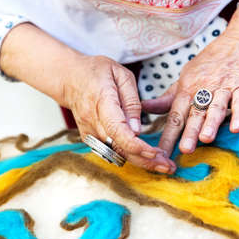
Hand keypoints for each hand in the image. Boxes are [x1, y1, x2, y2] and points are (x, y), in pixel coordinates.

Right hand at [0, 23, 174, 172]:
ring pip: (117, 154)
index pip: (118, 130)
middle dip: (146, 160)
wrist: (69, 78)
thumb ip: (132, 101)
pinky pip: (111, 151)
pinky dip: (130, 156)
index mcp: (102, 101)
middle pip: (120, 148)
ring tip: (163, 165)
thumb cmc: (96, 71)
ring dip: (141, 161)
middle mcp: (93, 121)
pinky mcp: (90, 138)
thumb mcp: (121, 74)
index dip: (136, 145)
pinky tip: (147, 158)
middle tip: (169, 166)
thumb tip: (138, 129)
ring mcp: (89, 132)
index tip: (156, 153)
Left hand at [142, 4, 238, 156]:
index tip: (161, 153)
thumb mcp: (185, 79)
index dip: (168, 135)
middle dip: (189, 132)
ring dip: (211, 123)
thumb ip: (168, 98)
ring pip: (215, 107)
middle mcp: (203, 89)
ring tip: (205, 138)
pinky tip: (236, 128)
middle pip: (194, 114)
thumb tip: (145, 108)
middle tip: (184, 150)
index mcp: (186, 89)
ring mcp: (223, 88)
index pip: (175, 116)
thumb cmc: (209, 64)